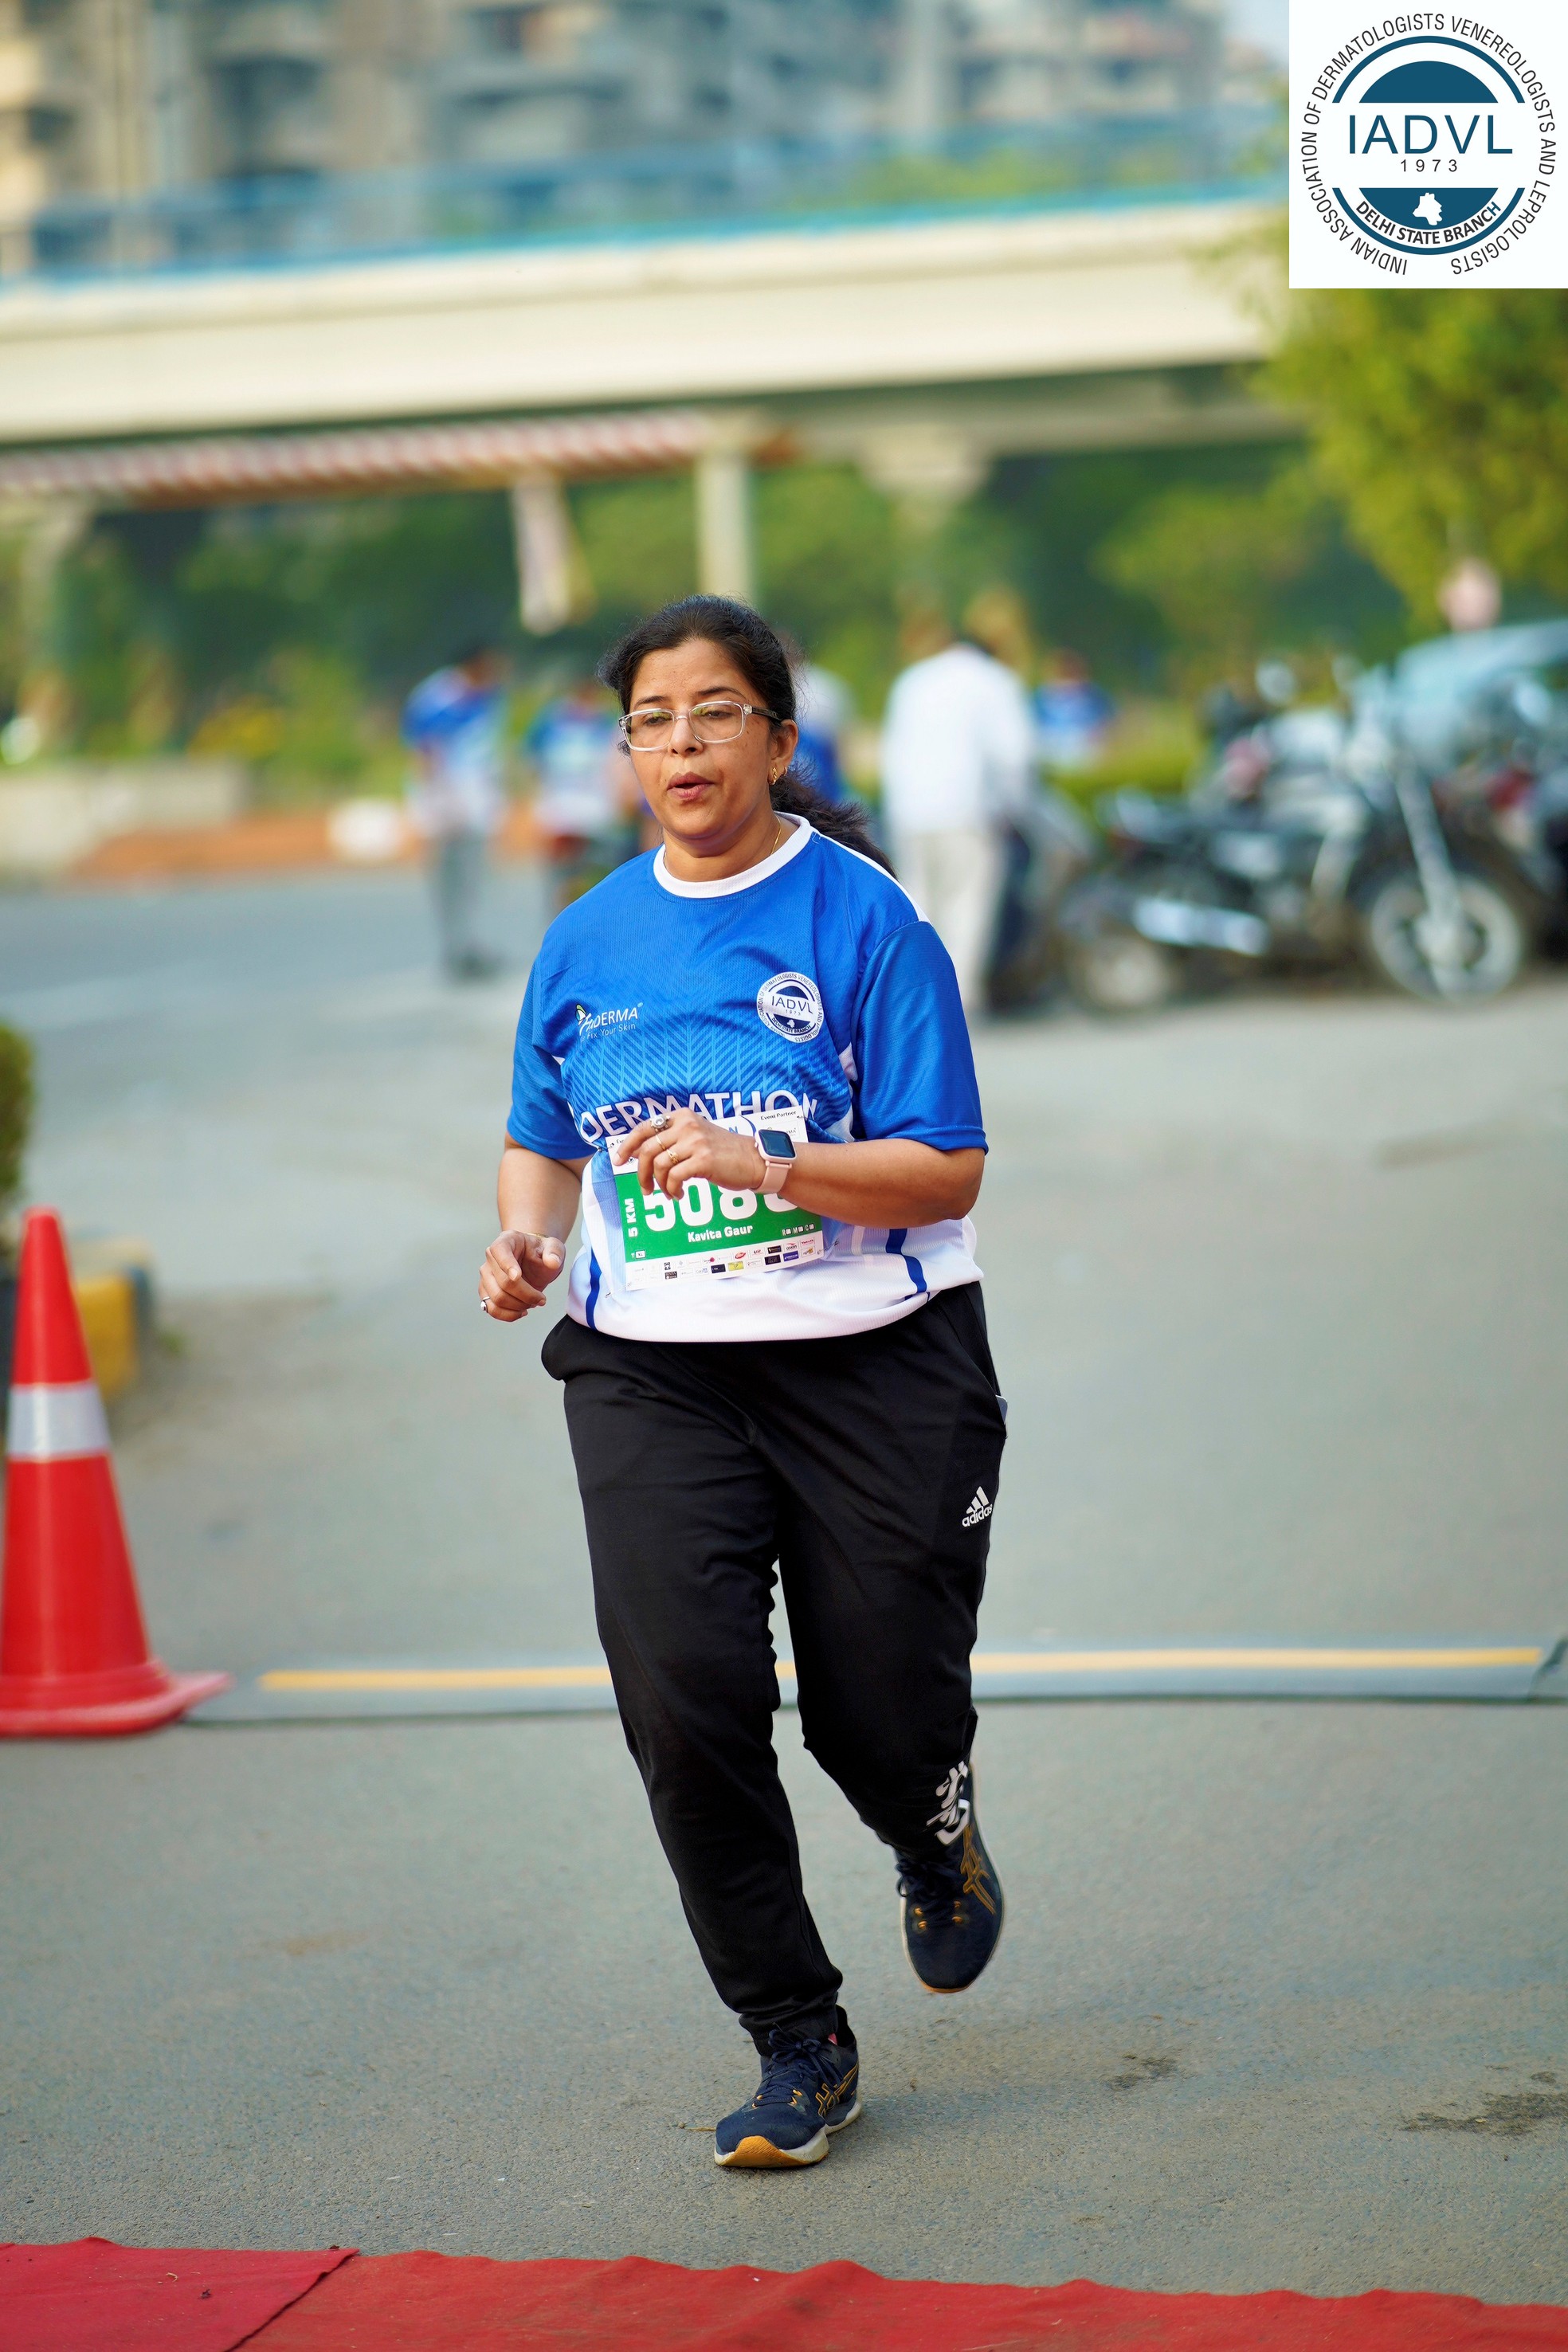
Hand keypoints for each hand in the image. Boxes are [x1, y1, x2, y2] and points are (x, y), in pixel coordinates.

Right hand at [479, 1230, 565, 1321]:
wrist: (534, 1263)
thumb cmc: (541, 1252)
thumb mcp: (554, 1247)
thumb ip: (555, 1252)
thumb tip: (552, 1262)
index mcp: (507, 1241)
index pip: (499, 1251)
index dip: (507, 1265)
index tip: (518, 1276)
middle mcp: (491, 1257)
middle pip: (503, 1282)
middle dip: (526, 1294)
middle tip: (542, 1299)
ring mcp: (486, 1275)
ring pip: (497, 1298)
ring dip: (518, 1306)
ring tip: (533, 1304)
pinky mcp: (486, 1291)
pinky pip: (492, 1309)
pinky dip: (509, 1315)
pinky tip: (522, 1311)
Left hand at [615, 1108, 767, 1201]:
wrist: (754, 1160)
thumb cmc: (724, 1152)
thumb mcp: (697, 1136)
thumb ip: (673, 1139)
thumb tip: (642, 1153)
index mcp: (682, 1117)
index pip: (644, 1128)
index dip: (627, 1145)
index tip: (618, 1159)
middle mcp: (686, 1125)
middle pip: (647, 1150)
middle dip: (640, 1173)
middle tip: (645, 1189)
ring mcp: (695, 1142)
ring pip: (658, 1165)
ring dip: (658, 1185)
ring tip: (668, 1194)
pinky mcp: (703, 1160)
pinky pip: (674, 1178)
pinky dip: (672, 1190)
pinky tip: (679, 1194)